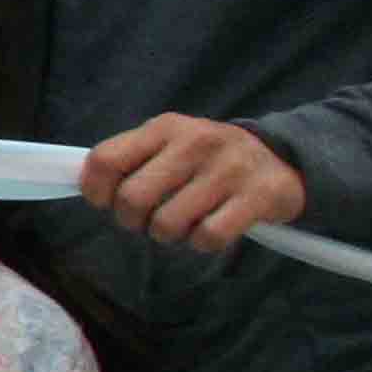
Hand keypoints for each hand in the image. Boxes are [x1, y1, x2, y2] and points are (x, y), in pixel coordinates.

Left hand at [80, 113, 304, 254]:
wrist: (285, 158)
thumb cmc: (209, 159)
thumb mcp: (171, 144)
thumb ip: (131, 159)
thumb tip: (86, 187)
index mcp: (165, 128)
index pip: (105, 160)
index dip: (95, 191)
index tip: (105, 203)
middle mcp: (195, 143)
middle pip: (132, 198)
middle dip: (132, 221)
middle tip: (148, 221)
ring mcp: (229, 169)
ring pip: (167, 223)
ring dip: (168, 236)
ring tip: (183, 224)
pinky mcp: (258, 196)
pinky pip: (208, 237)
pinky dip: (201, 244)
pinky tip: (209, 231)